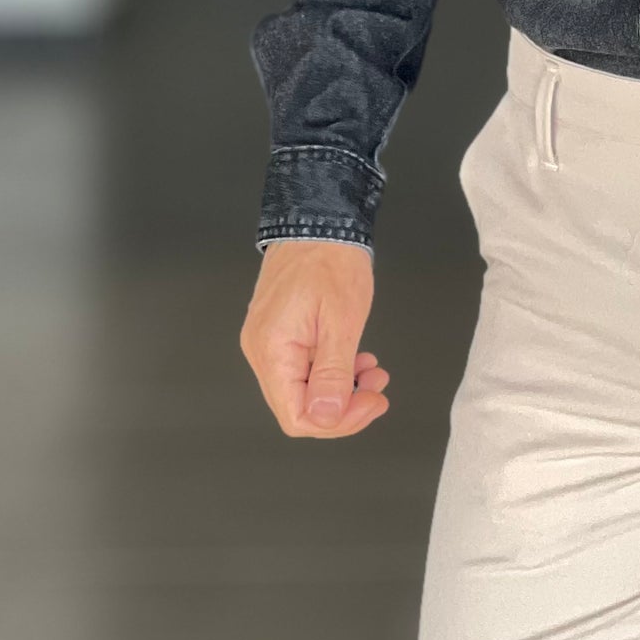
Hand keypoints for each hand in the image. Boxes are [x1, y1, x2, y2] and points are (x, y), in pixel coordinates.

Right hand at [240, 238, 390, 437]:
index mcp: (272, 351)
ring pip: (303, 388)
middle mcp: (262, 351)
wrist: (318, 217)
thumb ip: (333, 374)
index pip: (296, 416)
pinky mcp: (279, 332)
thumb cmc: (331, 259)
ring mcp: (268, 341)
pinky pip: (303, 368)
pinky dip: (331, 370)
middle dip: (344, 405)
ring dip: (341, 387)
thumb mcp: (342, 320)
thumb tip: (327, 418)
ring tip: (373, 371)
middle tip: (378, 388)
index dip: (337, 422)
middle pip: (298, 406)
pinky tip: (356, 359)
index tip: (372, 404)